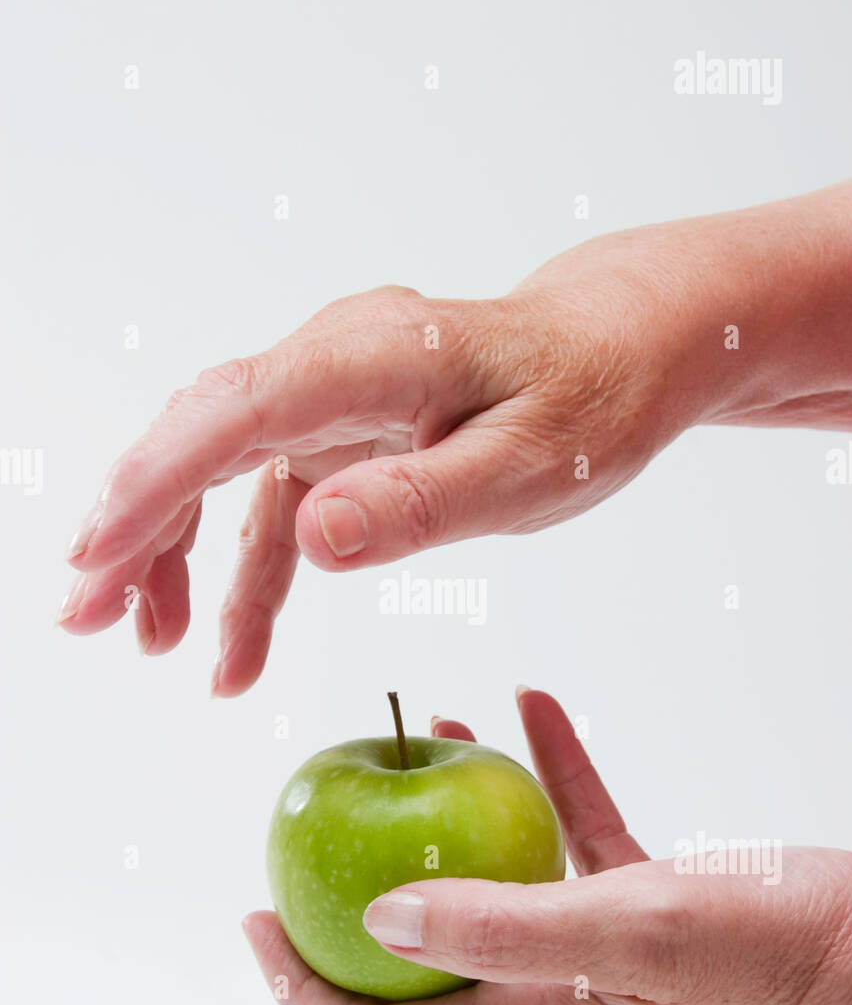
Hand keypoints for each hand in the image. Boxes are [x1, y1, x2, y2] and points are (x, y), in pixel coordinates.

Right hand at [58, 175, 851, 693]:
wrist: (614, 353)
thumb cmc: (588, 403)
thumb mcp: (529, 467)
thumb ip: (423, 500)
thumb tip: (315, 537)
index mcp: (372, 358)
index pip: (235, 417)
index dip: (155, 485)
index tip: (94, 559)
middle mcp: (331, 363)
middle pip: (199, 438)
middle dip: (132, 528)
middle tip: (84, 619)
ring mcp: (327, 397)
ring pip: (217, 470)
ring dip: (172, 556)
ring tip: (144, 644)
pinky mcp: (337, 434)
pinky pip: (269, 505)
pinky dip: (242, 576)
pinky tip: (228, 651)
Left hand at [243, 689, 851, 1004]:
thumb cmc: (762, 955)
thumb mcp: (629, 929)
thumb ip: (503, 927)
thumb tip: (378, 919)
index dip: (310, 995)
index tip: (258, 925)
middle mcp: (552, 994)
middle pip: (420, 964)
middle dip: (354, 903)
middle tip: (312, 834)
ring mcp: (596, 948)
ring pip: (493, 887)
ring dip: (449, 822)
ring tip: (424, 741)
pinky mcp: (642, 901)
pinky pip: (570, 835)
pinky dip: (544, 778)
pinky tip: (531, 712)